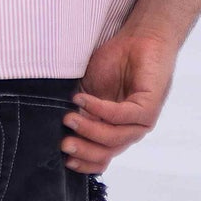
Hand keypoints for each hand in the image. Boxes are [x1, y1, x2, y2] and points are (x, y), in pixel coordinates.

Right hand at [62, 28, 177, 173]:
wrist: (139, 38)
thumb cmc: (113, 63)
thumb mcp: (86, 91)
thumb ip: (76, 111)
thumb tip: (51, 127)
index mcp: (112, 131)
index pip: (99, 159)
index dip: (82, 162)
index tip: (59, 156)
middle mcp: (127, 131)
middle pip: (106, 153)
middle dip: (82, 150)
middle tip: (62, 143)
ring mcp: (140, 122)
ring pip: (113, 138)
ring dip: (88, 129)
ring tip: (68, 117)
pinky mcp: (148, 108)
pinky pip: (122, 116)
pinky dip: (100, 109)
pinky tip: (83, 99)